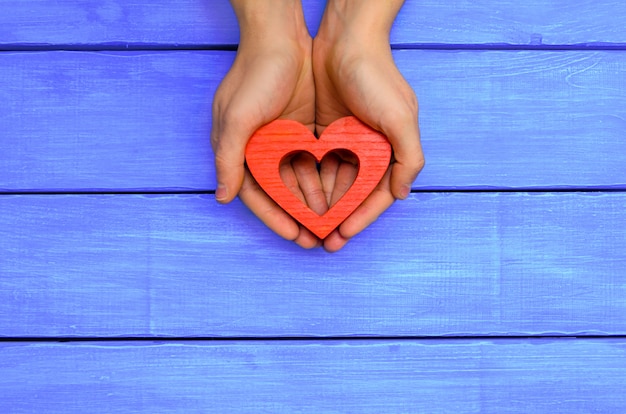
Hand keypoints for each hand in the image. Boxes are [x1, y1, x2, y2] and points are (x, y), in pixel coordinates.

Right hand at [211, 1, 322, 247]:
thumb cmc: (254, 75)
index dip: (274, 216)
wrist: (282, 37)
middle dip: (296, 215)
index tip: (293, 235)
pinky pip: (312, 160)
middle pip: (278, 191)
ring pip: (298, 178)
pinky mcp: (302, 129)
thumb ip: (229, 159)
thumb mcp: (236, 118)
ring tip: (330, 221)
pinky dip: (322, 176)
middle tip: (315, 237)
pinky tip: (336, 192)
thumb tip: (223, 197)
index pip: (256, 193)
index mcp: (238, 150)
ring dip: (312, 199)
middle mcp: (258, 149)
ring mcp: (282, 139)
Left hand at [313, 0, 424, 251]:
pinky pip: (318, 163)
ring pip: (334, 181)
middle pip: (354, 193)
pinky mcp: (325, 131)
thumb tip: (402, 194)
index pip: (377, 194)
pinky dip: (311, 180)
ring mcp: (346, 141)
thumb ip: (409, 158)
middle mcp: (370, 149)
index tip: (344, 235)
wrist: (345, 40)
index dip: (362, 217)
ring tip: (309, 225)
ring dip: (324, 204)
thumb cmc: (377, 77)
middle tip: (325, 241)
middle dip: (341, 218)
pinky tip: (299, 198)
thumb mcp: (401, 118)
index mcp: (390, 150)